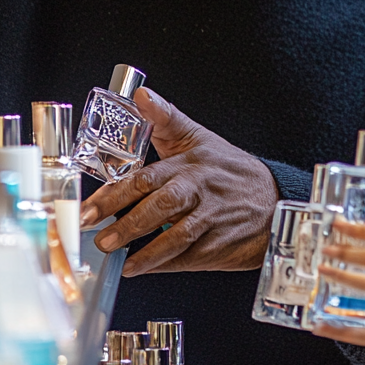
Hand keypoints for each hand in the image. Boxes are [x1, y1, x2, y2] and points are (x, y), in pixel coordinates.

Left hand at [80, 87, 279, 275]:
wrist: (274, 199)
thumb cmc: (230, 169)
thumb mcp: (199, 138)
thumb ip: (165, 118)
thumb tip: (140, 95)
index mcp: (191, 164)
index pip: (149, 177)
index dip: (116, 194)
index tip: (91, 208)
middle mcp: (201, 190)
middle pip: (162, 205)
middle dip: (127, 223)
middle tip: (100, 237)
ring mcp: (212, 219)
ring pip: (176, 236)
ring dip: (145, 251)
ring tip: (119, 259)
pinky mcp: (219, 245)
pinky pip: (188, 258)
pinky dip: (164, 265)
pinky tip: (142, 268)